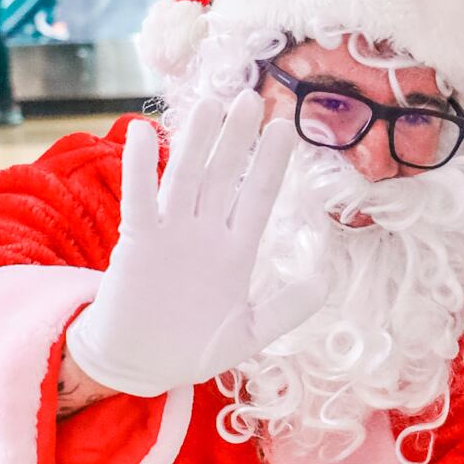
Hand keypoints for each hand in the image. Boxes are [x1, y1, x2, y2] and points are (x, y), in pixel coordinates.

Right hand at [64, 94, 326, 397]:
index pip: (258, 197)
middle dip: (236, 139)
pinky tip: (144, 132)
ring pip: (187, 178)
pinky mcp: (138, 244)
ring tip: (208, 102)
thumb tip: (325, 280)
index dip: (271, 163)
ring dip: (196, 142)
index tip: (285, 128)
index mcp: (235, 251)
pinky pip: (141, 199)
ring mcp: (171, 235)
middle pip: (224, 176)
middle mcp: (205, 234)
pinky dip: (141, 167)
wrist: (141, 367)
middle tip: (249, 97)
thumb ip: (287, 308)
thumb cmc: (192, 347)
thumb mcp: (249, 332)